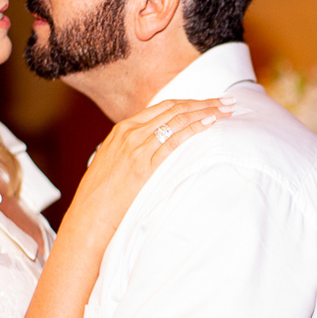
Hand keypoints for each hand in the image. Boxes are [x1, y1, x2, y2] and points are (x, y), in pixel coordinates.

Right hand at [70, 96, 233, 237]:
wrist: (88, 217)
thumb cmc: (101, 197)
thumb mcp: (114, 164)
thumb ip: (132, 152)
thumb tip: (153, 152)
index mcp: (122, 129)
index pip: (163, 107)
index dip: (189, 102)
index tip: (209, 102)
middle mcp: (129, 132)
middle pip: (174, 108)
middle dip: (204, 103)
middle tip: (228, 101)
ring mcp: (136, 146)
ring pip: (178, 119)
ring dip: (206, 112)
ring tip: (227, 109)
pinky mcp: (144, 164)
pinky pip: (175, 140)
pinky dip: (194, 128)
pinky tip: (210, 124)